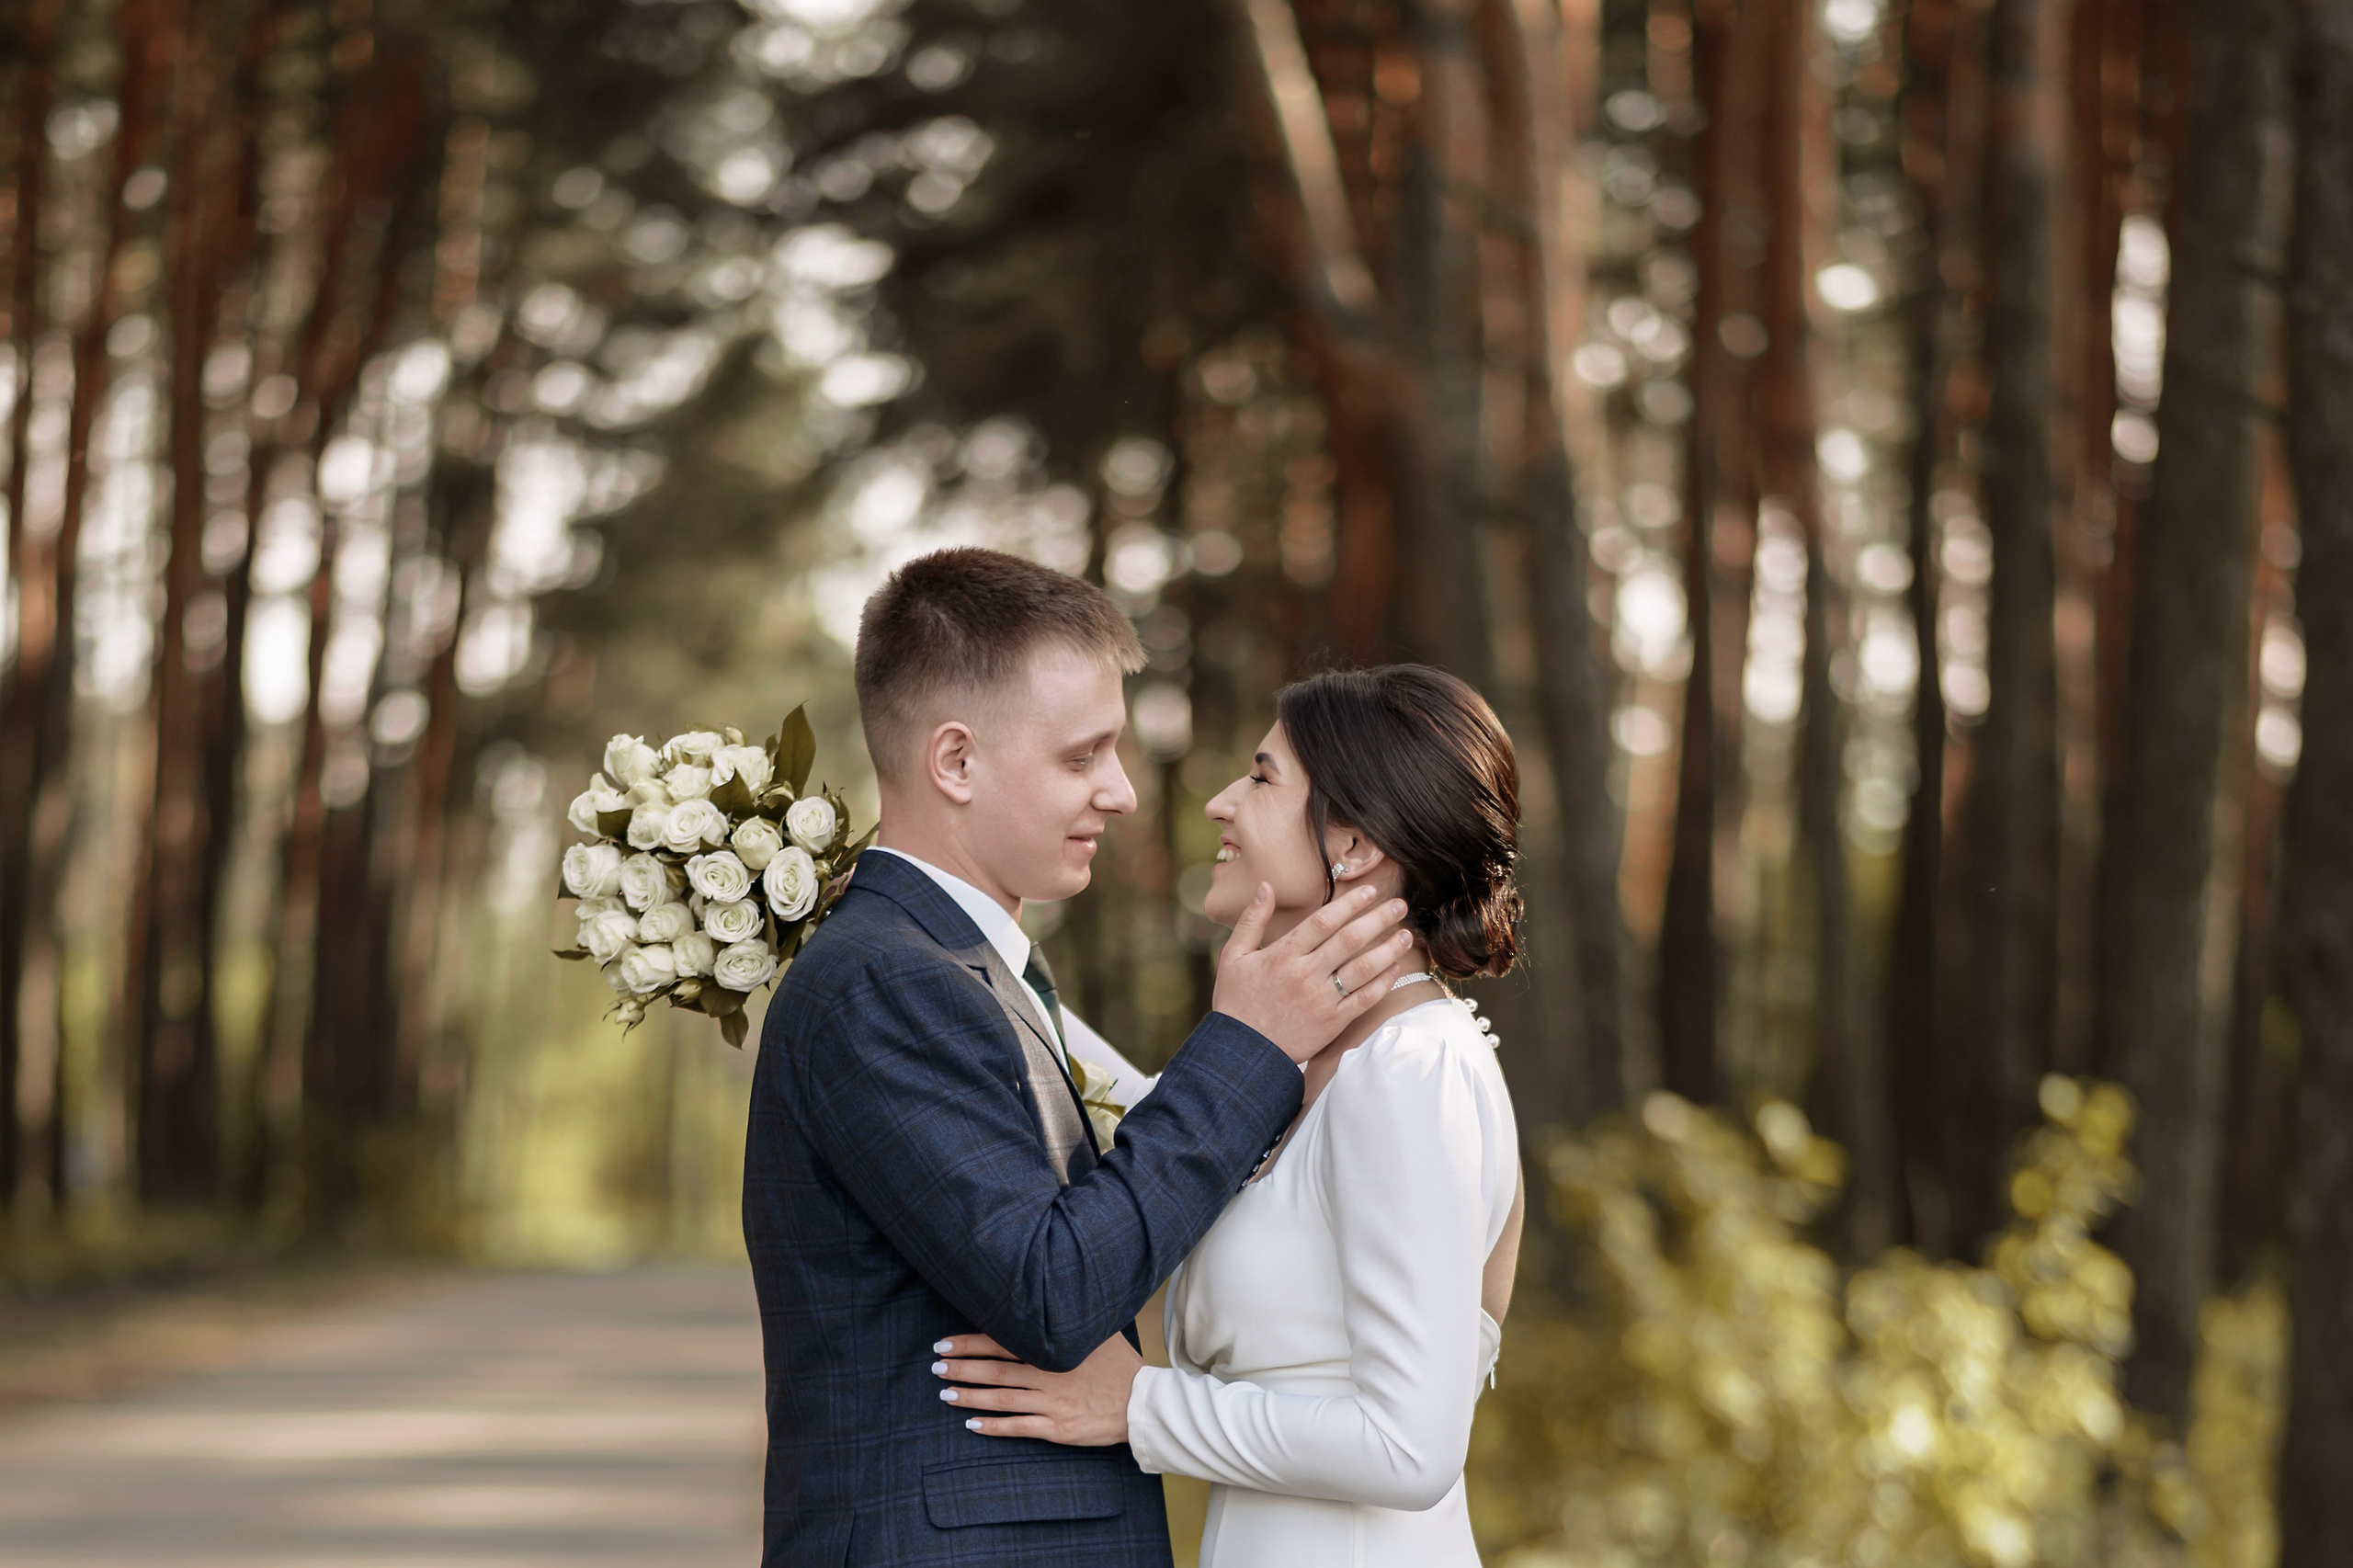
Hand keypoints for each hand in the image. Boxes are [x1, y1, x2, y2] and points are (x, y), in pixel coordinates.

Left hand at [931, 1332, 1143, 1445]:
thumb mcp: (1098, 1331)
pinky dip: (992, 1426)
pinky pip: (1017, 1427)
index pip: (1001, 1342)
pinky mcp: (1057, 1427)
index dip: (970, 1343)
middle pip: (994, 1370)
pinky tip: (972, 1424)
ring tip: (945, 1393)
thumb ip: (1070, 1319)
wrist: (1142, 1402)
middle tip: (936, 1366)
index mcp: (1053, 1348)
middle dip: (961, 1368)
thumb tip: (1050, 1294)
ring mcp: (1050, 1403)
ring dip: (969, 1395)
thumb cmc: (1120, 1364)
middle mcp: (1047, 1374)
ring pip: (1000, 1398)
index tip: (945, 1344)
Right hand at [1210, 883, 1412, 1062]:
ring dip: (1388, 949)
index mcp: (1283, 955)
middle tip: (1399, 904)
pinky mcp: (1332, 1023)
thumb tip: (1266, 887)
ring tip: (1407, 934)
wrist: (1244, 1052)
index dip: (1350, 904)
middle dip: (1377, 919)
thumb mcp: (1234, 957)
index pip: (1323, 921)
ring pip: (1362, 968)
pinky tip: (1395, 968)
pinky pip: (1363, 1000)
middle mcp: (1306, 974)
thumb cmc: (1236, 1003)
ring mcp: (1321, 1000)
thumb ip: (1252, 920)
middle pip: (1349, 939)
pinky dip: (1382, 983)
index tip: (1370, 891)